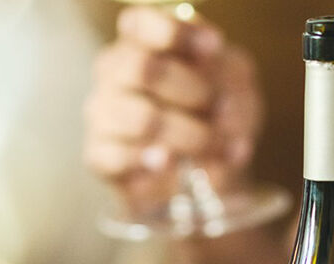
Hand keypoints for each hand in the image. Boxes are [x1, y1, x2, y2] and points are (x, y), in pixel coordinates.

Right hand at [83, 5, 262, 214]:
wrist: (208, 170)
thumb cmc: (216, 114)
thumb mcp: (235, 84)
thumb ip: (227, 73)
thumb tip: (215, 89)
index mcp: (142, 41)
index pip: (140, 23)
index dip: (176, 33)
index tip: (214, 47)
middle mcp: (114, 71)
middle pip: (144, 69)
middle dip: (194, 92)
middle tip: (222, 109)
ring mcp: (102, 112)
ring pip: (142, 118)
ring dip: (190, 135)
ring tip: (214, 145)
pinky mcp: (98, 153)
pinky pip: (123, 157)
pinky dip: (160, 162)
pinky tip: (175, 163)